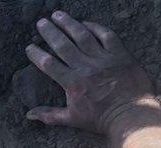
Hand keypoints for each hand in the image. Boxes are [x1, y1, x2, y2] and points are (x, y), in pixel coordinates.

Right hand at [26, 11, 159, 134]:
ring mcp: (103, 59)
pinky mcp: (120, 54)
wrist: (132, 114)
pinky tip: (85, 23)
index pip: (49, 64)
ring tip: (58, 15)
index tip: (29, 47)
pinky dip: (95, 27)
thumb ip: (50, 115)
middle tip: (41, 22)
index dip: (37, 54)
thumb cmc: (101, 119)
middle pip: (63, 45)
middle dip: (50, 32)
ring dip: (68, 24)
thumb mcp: (72, 119)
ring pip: (82, 36)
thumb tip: (29, 115)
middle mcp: (85, 67)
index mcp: (72, 83)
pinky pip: (106, 35)